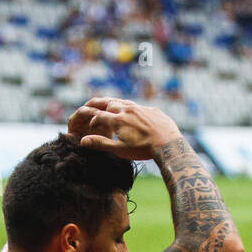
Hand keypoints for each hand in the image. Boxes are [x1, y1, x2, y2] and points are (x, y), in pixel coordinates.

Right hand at [67, 97, 181, 160]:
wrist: (168, 143)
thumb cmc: (143, 149)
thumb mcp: (120, 150)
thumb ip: (101, 143)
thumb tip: (83, 141)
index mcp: (117, 120)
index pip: (99, 116)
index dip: (92, 120)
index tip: (90, 125)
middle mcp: (127, 110)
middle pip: (108, 103)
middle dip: (98, 105)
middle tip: (91, 106)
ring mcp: (140, 108)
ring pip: (122, 101)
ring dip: (113, 103)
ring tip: (108, 105)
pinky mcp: (151, 109)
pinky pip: (136, 105)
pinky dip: (128, 106)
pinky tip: (129, 111)